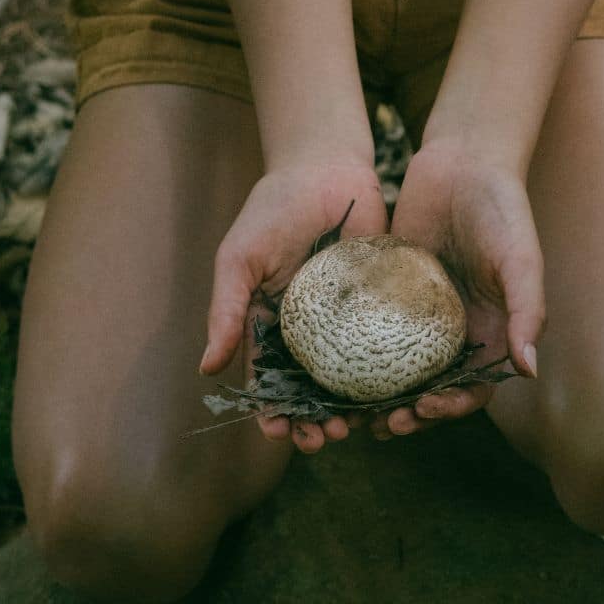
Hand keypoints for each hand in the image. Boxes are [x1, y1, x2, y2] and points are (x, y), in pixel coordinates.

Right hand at [199, 159, 386, 453]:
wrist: (325, 166)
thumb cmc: (273, 209)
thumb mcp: (239, 258)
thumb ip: (225, 311)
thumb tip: (207, 369)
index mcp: (272, 325)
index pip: (270, 381)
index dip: (274, 412)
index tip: (280, 432)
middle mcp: (311, 330)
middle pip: (312, 390)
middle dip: (316, 421)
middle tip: (327, 438)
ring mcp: (349, 319)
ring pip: (352, 377)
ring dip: (352, 407)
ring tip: (357, 425)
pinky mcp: (382, 302)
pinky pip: (387, 346)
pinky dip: (390, 375)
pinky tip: (395, 395)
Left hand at [371, 140, 544, 439]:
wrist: (465, 157)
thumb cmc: (503, 207)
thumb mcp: (520, 257)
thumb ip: (527, 311)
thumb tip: (527, 371)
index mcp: (489, 329)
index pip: (472, 387)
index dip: (451, 408)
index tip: (422, 409)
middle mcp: (453, 326)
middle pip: (429, 386)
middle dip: (407, 413)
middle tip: (379, 424)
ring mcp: (418, 307)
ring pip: (395, 363)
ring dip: (376, 391)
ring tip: (349, 408)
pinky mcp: (389, 284)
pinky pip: (369, 323)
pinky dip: (352, 346)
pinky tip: (327, 360)